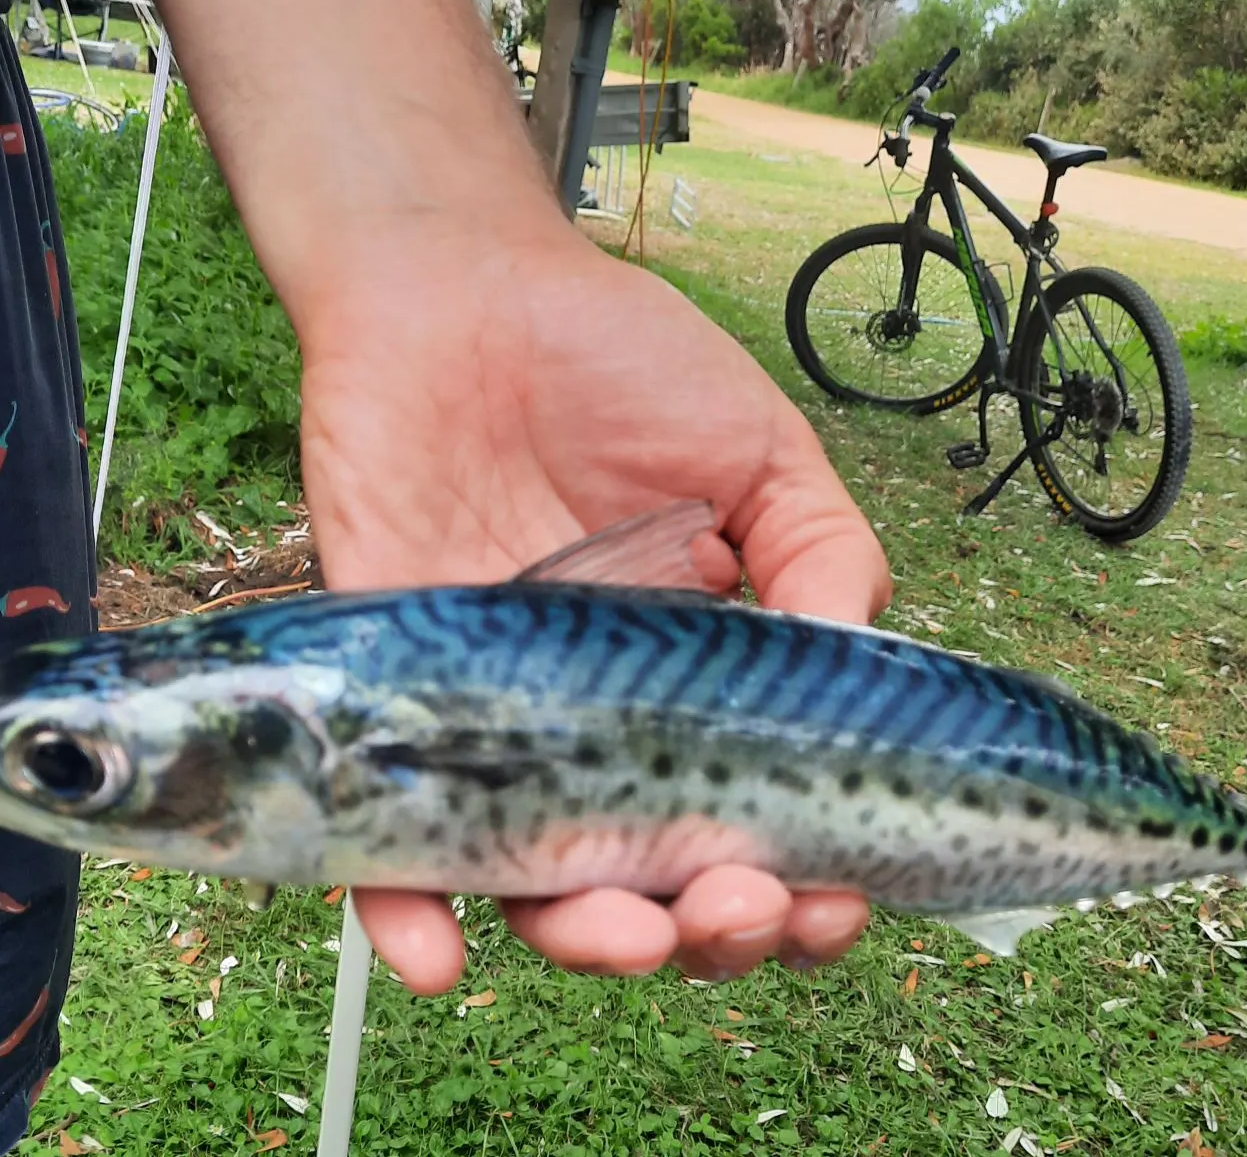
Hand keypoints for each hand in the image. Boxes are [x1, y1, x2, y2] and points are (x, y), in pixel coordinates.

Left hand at [296, 214, 890, 993]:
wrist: (459, 289)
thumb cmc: (614, 361)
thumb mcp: (757, 450)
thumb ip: (822, 560)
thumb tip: (863, 681)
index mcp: (688, 679)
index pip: (750, 817)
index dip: (799, 882)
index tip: (833, 895)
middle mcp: (590, 717)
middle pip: (650, 877)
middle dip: (706, 928)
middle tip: (740, 907)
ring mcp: (484, 716)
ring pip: (528, 881)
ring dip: (583, 941)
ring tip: (630, 936)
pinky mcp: (382, 693)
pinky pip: (383, 827)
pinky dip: (401, 908)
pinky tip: (435, 958)